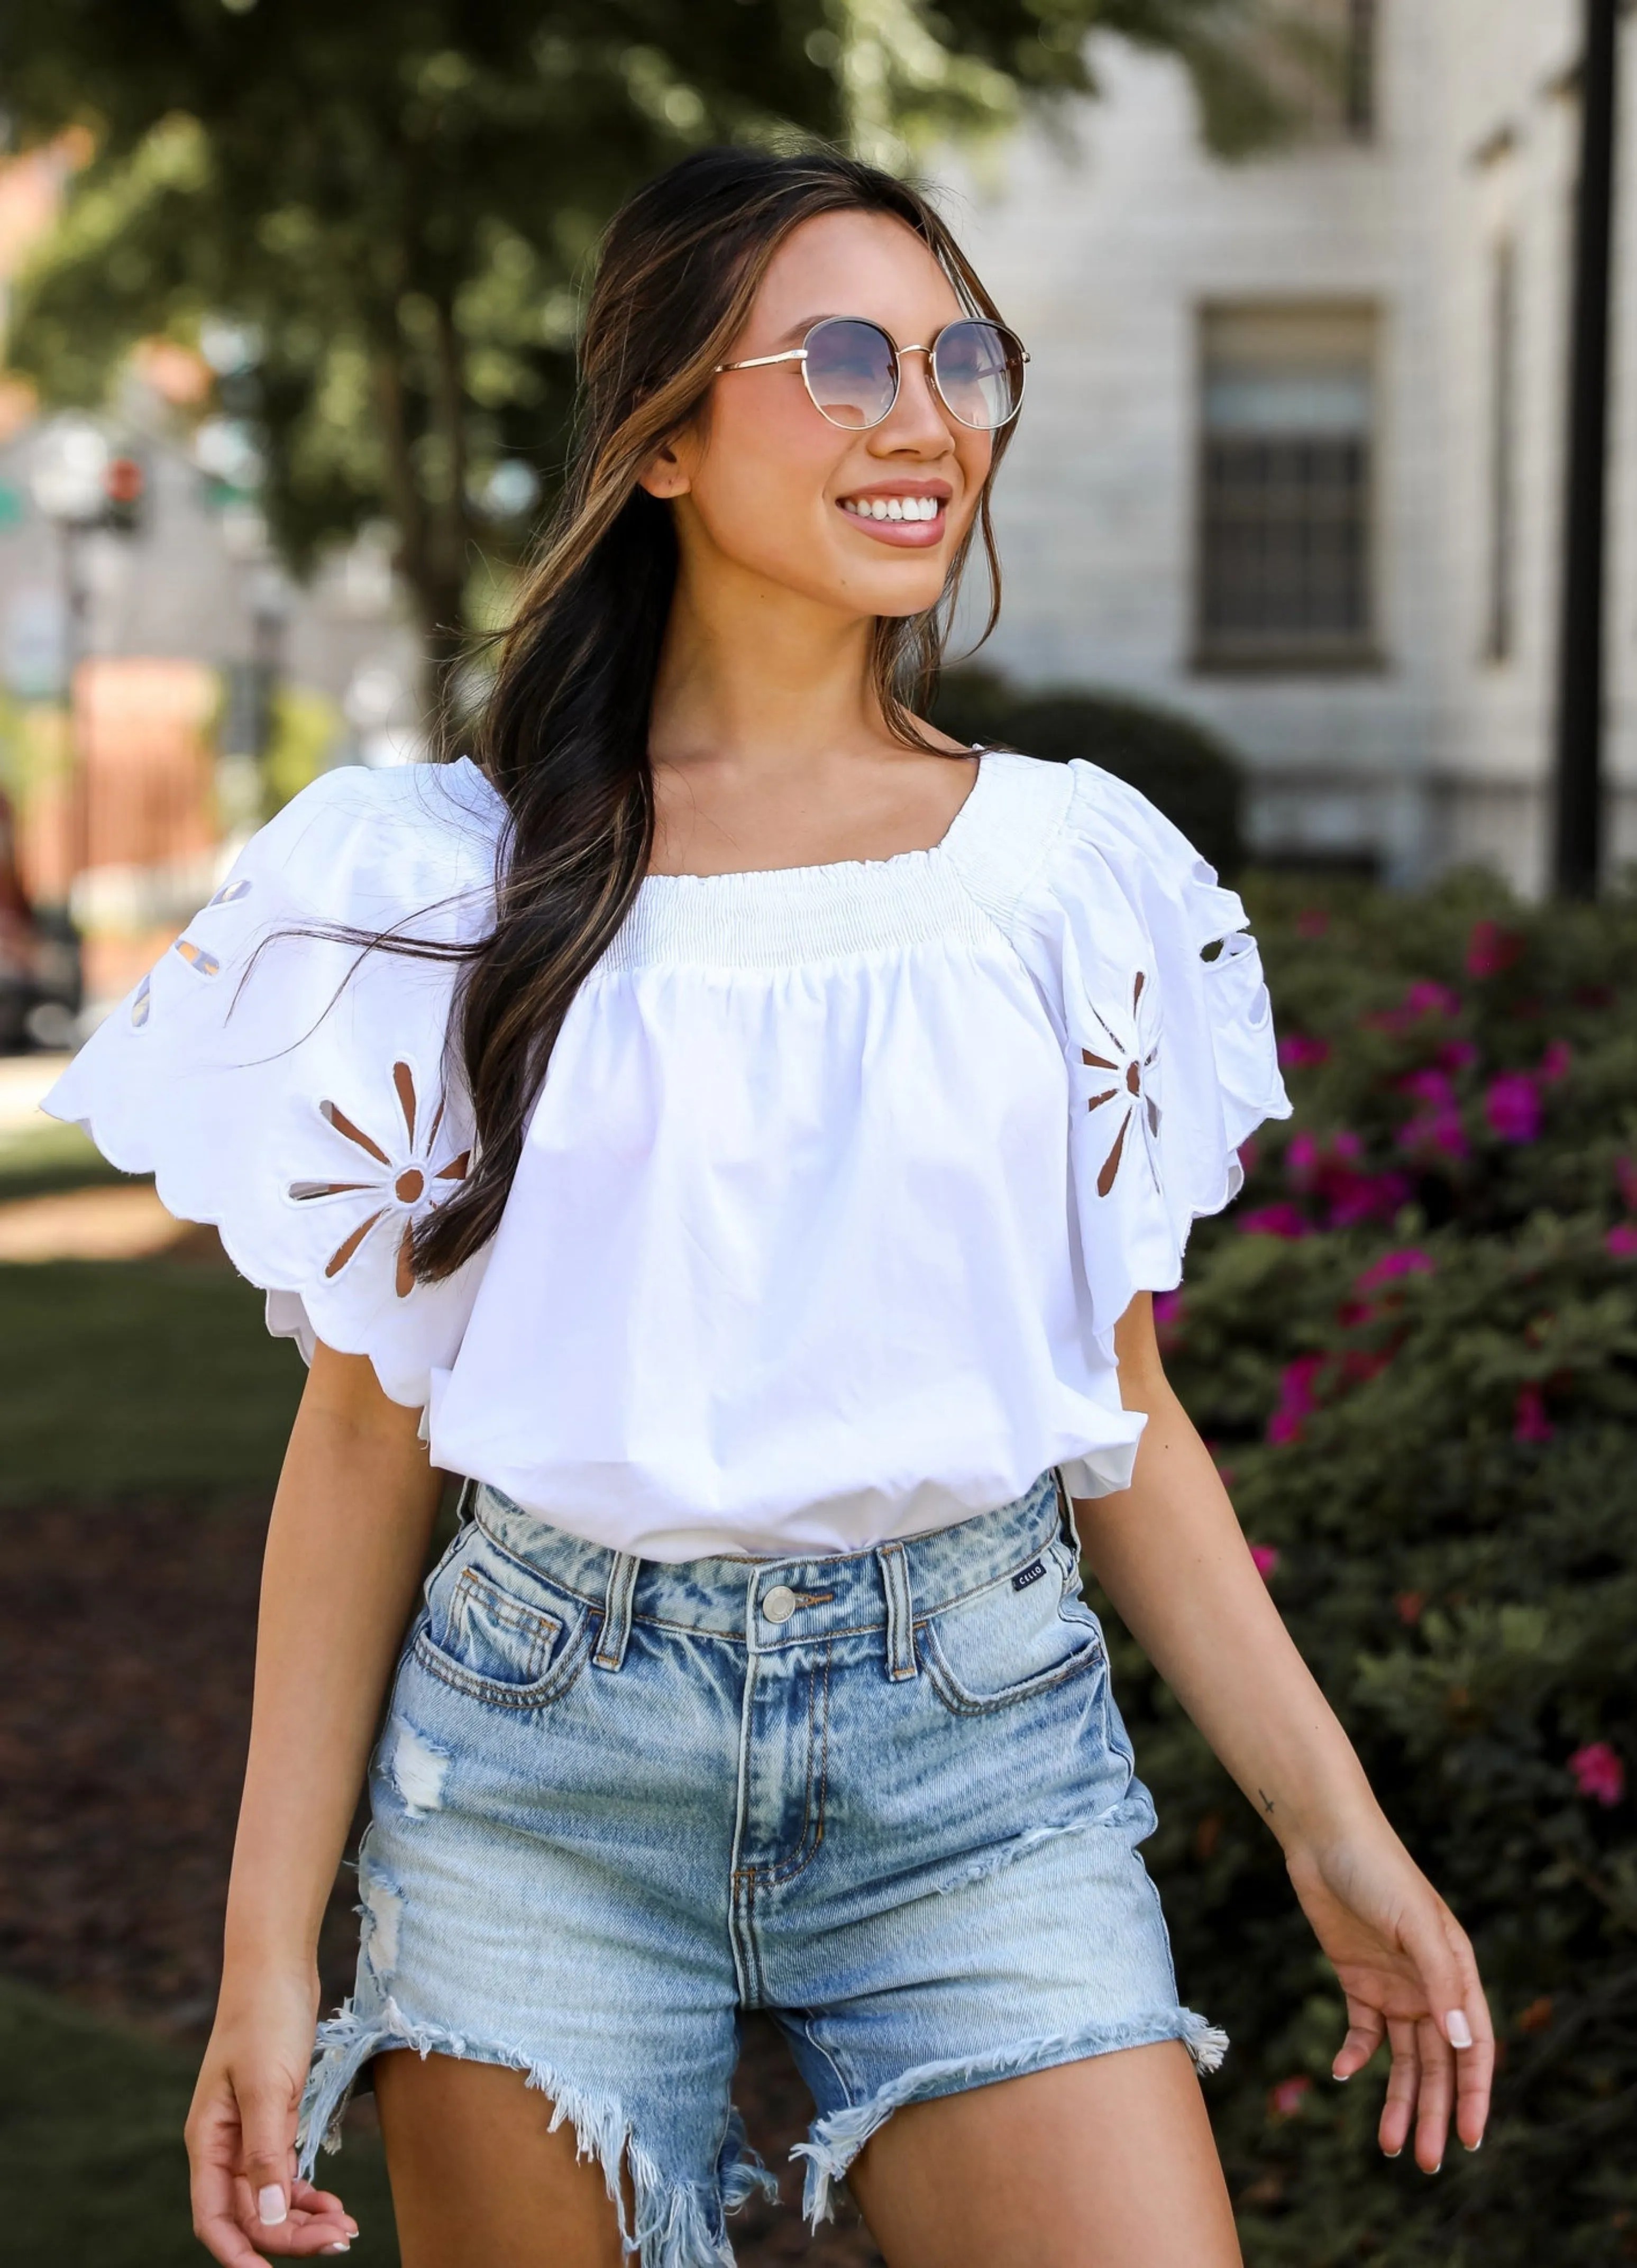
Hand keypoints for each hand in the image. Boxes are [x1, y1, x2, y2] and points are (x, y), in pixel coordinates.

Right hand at [186, 1969, 358, 2262]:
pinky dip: (307, 2191)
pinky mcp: (273, 2118)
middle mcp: (223, 2145)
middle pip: (249, 2212)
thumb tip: (266, 2214)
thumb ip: (265, 2152)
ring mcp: (248, 2133)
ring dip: (303, 2217)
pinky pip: (284, 2172)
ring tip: (345, 2227)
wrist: (277, 1966)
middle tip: (340, 2240)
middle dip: (289, 2235)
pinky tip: (333, 2201)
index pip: (215, 2219)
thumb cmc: (264, 2017)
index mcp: (207, 2141)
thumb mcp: (267, 2085)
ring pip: (270, 2197)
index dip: (239, 2253)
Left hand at [1285, 1823, 1492, 2172]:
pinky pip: (1363, 2031)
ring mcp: (1394, 1985)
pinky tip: (1341, 2072)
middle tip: (1423, 2161)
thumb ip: (1440, 1980)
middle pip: (1437, 2064)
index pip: (1474, 2048)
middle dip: (1432, 2113)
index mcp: (1456, 1973)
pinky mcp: (1357, 1979)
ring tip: (1388, 2145)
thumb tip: (1463, 2041)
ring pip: (1402, 2059)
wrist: (1325, 1836)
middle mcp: (1430, 1986)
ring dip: (1396, 2100)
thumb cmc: (1378, 1870)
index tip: (1469, 2139)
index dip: (1474, 2095)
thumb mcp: (1414, 1924)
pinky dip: (1355, 2055)